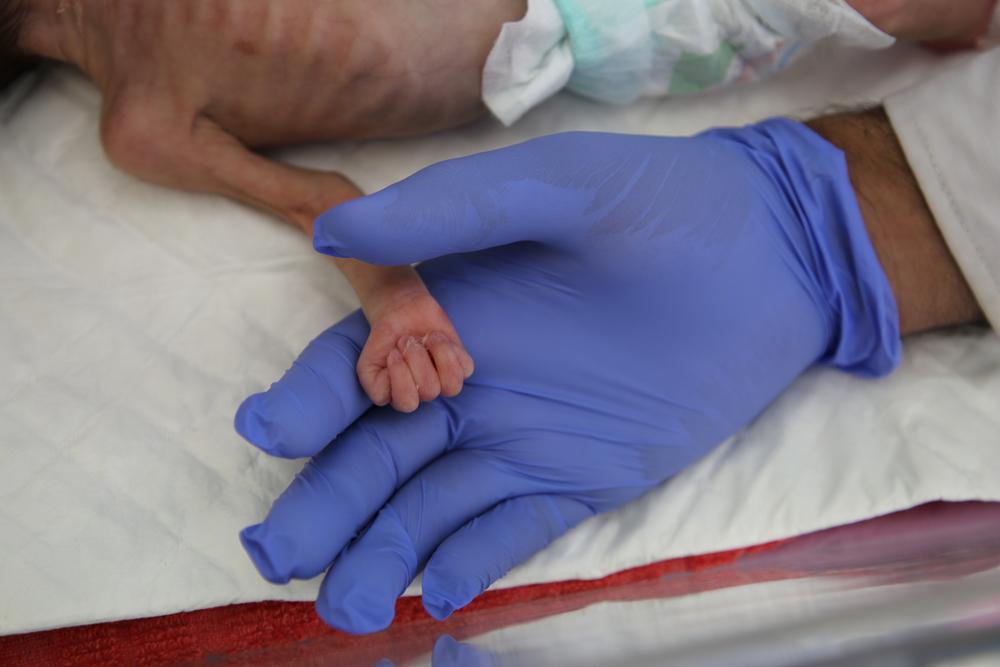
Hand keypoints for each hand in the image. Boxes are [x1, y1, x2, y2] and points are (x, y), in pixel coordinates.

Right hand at [235, 120, 899, 632]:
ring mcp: (521, 436)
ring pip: (431, 507)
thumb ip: (450, 212)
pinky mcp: (580, 478)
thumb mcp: (556, 188)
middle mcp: (468, 382)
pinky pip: (513, 529)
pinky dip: (473, 561)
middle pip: (374, 453)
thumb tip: (331, 230)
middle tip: (277, 554)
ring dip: (385, 554)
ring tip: (348, 606)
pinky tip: (436, 592)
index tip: (272, 431)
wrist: (773, 256)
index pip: (354, 363)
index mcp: (447, 310)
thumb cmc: (660, 202)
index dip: (308, 398)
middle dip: (324, 503)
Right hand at [358, 284, 473, 411]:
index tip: (392, 352)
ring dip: (440, 355)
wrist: (400, 311)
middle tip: (407, 340)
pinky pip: (466, 368)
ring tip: (427, 337)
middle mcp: (423, 393)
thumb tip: (391, 389)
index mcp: (401, 397)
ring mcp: (443, 381)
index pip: (407, 403)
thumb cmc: (384, 340)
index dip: (400, 375)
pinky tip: (437, 337)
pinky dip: (452, 348)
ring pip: (452, 385)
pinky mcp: (460, 365)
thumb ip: (371, 384)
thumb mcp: (367, 363)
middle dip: (417, 358)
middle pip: (429, 390)